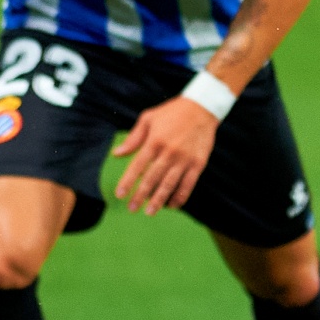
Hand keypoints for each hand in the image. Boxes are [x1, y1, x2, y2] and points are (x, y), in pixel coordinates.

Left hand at [113, 96, 219, 214]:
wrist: (202, 108)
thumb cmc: (172, 112)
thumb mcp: (149, 118)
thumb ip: (133, 138)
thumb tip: (116, 154)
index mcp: (155, 141)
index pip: (137, 166)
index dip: (128, 181)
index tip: (119, 195)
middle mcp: (169, 152)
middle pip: (152, 178)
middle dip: (140, 195)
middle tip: (132, 208)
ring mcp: (185, 159)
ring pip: (169, 184)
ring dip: (158, 200)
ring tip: (149, 212)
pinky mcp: (198, 163)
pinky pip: (188, 184)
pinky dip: (180, 196)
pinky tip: (172, 205)